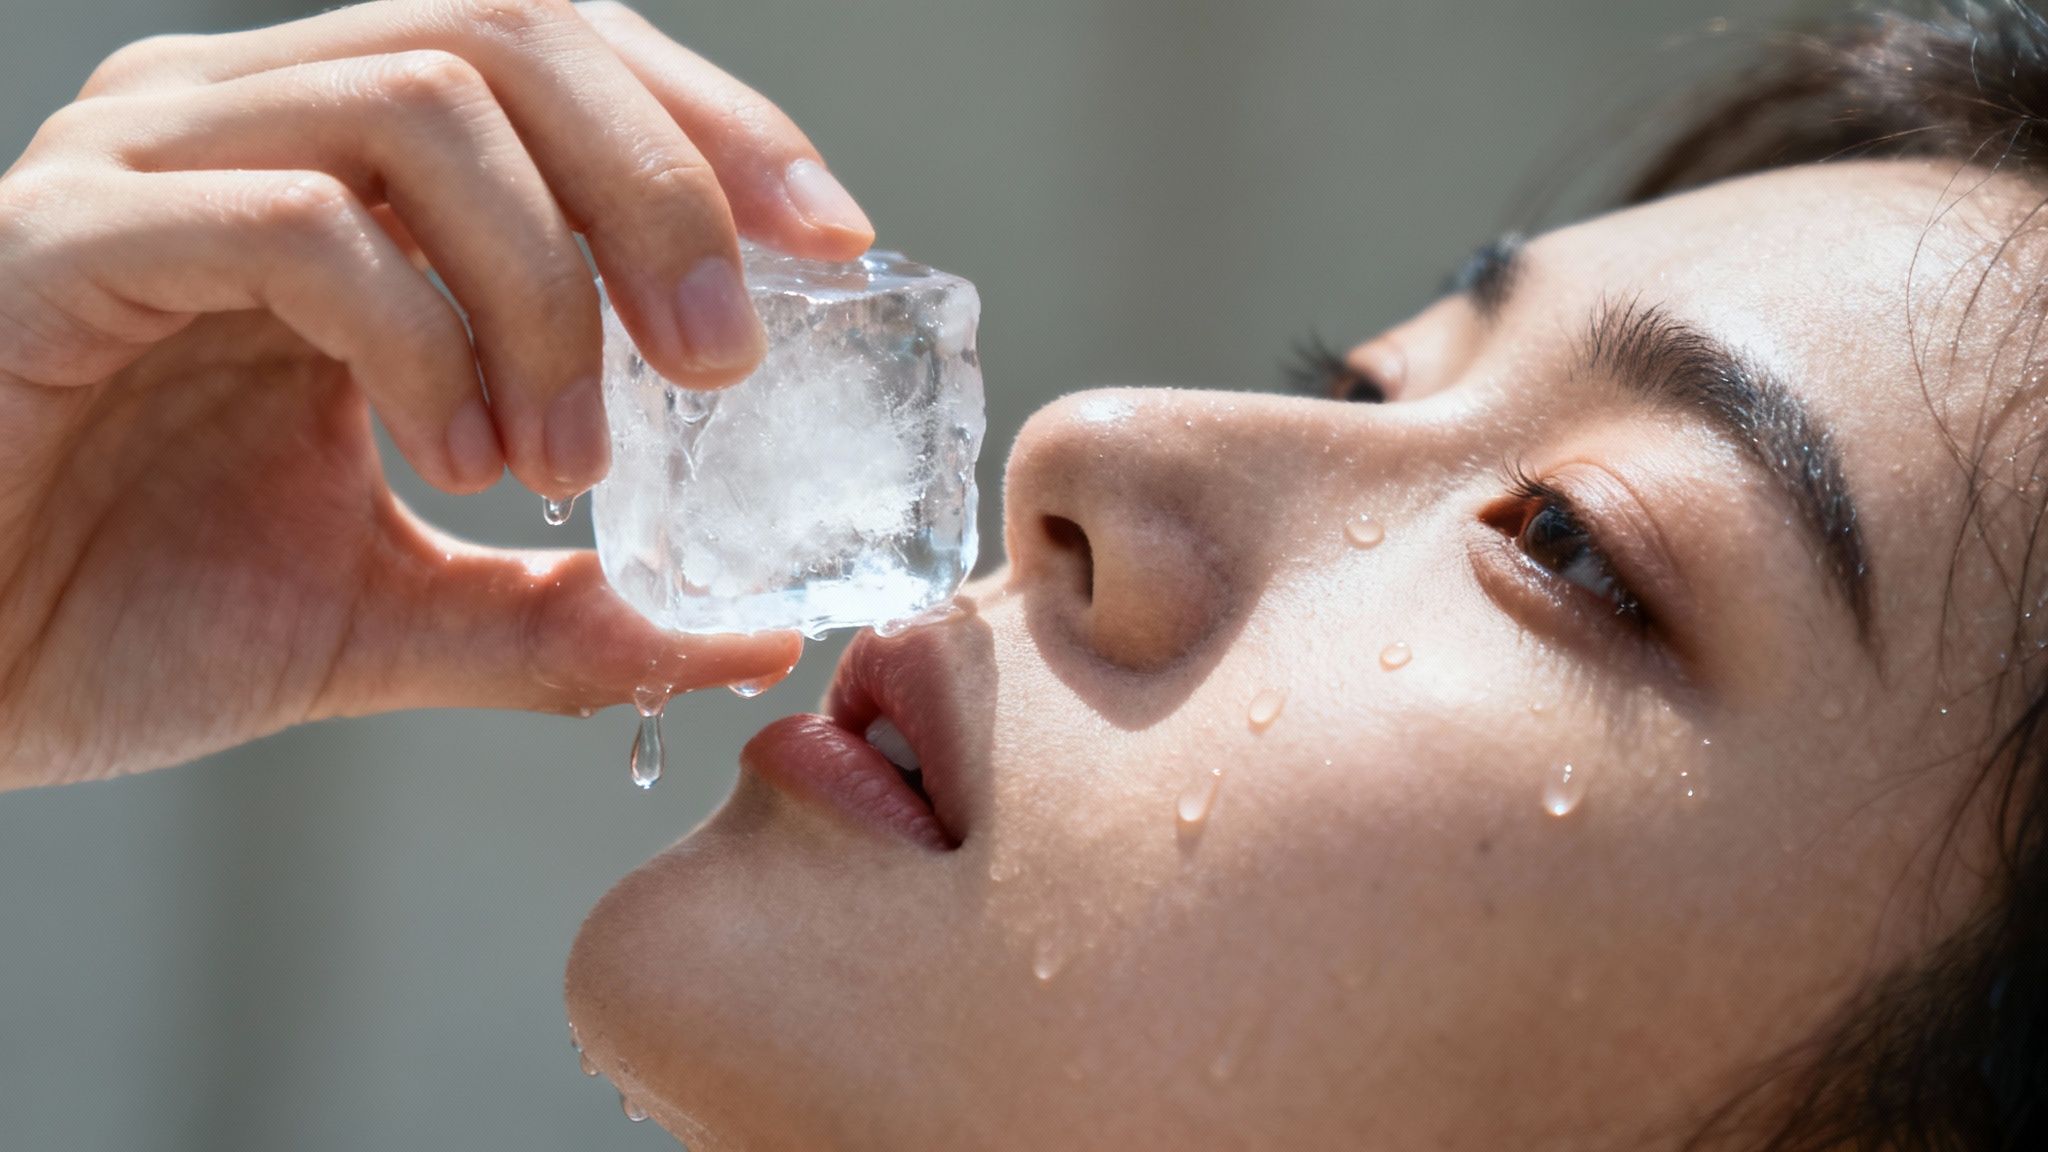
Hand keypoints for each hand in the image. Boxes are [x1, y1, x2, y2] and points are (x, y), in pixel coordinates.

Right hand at [0, 0, 873, 788]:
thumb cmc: (117, 610)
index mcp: (335, 169)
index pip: (560, 58)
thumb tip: (745, 629)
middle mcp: (244, 119)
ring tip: (570, 456)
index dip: (713, 129)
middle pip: (518, 33)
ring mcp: (148, 161)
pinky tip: (455, 457)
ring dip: (548, 282)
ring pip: (426, 103)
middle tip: (722, 361)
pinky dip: (422, 335)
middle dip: (665, 189)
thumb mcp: (391, 609)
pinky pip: (301, 219)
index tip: (831, 243)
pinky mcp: (65, 239)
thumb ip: (561, 609)